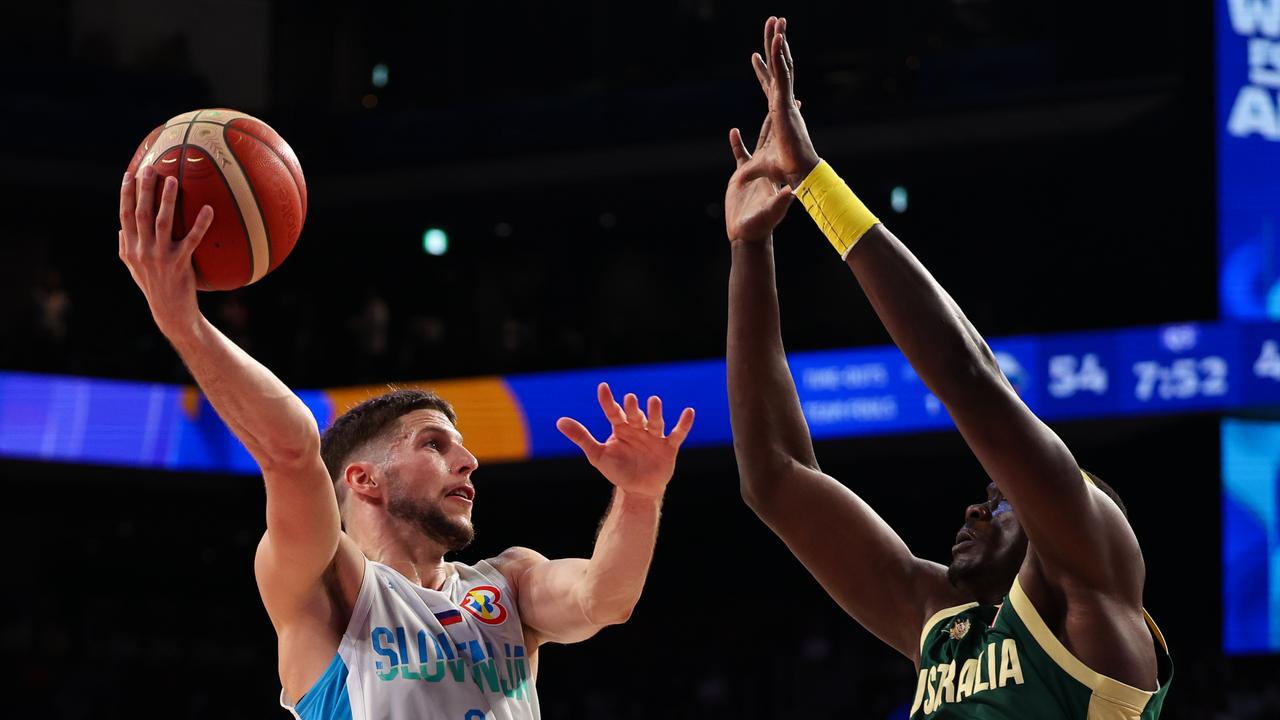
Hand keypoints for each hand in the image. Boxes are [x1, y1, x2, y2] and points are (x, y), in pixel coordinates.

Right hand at [118, 165, 213, 331]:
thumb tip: (120, 228)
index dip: (126, 194)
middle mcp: (142, 250)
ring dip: (167, 200)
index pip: (125, 215)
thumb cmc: (153, 286)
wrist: (170, 311)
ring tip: (173, 180)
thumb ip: (124, 247)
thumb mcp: (133, 268)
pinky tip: (209, 209)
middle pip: (141, 214)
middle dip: (144, 189)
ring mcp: (160, 256)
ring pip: (162, 222)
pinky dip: (201, 223)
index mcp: (130, 248)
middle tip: (151, 169)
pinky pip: (192, 239)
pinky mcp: (180, 263)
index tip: (129, 174)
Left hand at [556, 383, 694, 499]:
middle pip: (635, 415)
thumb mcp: (596, 454)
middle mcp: (638, 429)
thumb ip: (581, 437)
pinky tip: (689, 412)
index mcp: (621, 428)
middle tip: (630, 400)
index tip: (602, 388)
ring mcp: (654, 437)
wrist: (637, 491)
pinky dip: (684, 424)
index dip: (608, 401)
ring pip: (655, 421)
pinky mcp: (668, 447)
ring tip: (654, 401)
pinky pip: (677, 434)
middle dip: (633, 408)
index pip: (613, 411)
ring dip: (655, 412)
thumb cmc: (617, 470)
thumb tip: (559, 421)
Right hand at [725, 118, 795, 244]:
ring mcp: (755, 170)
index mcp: (776, 171)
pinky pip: (740, 155)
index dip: (789, 124)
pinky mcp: (742, 176)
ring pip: (760, 141)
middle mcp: (768, 167)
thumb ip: (780, 201)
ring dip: (764, 125)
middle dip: (781, 118)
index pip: (783, 142)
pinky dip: (736, 143)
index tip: (796, 106)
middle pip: (774, 136)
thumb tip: (791, 191)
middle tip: (788, 98)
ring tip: (768, 107)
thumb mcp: (771, 212)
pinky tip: (734, 130)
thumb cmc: (761, 224)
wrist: (747, 233)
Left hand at [749, 16, 819, 189]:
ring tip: (777, 21)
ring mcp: (785, 103)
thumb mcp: (756, 169)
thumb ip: (747, 171)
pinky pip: (783, 76)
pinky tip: (779, 39)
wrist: (798, 177)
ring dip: (779, 43)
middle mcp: (783, 105)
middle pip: (778, 70)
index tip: (755, 56)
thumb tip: (738, 181)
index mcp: (778, 115)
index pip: (769, 88)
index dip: (763, 72)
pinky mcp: (786, 105)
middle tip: (773, 24)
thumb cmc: (783, 174)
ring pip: (783, 66)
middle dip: (774, 46)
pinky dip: (781, 57)